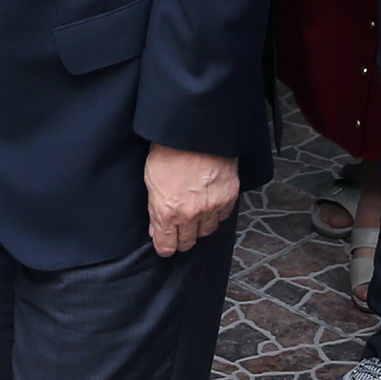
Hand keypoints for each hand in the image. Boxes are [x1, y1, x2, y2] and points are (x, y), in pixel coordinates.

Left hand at [144, 144, 238, 258]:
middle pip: (188, 242)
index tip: (165, 245)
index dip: (164, 247)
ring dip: (200, 227)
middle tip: (179, 230)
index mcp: (168, 212)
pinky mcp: (229, 197)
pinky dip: (216, 213)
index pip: (167, 246)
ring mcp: (212, 207)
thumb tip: (156, 228)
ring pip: (207, 231)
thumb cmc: (169, 150)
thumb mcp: (151, 180)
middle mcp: (191, 214)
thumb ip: (154, 208)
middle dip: (182, 239)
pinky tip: (209, 204)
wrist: (196, 131)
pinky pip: (223, 216)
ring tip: (194, 215)